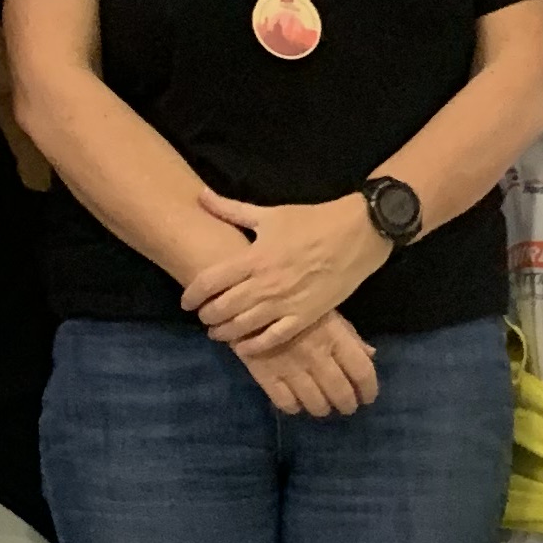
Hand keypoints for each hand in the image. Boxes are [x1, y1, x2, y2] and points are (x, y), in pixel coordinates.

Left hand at [182, 190, 386, 353]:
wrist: (356, 234)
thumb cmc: (311, 221)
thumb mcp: (270, 213)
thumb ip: (231, 209)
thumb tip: (200, 195)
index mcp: (253, 257)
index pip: (210, 282)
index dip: (192, 295)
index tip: (186, 301)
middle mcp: (265, 284)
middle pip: (222, 308)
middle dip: (206, 316)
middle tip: (202, 316)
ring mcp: (285, 303)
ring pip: (243, 327)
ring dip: (224, 332)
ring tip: (217, 332)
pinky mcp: (305, 317)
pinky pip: (273, 338)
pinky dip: (255, 346)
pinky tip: (244, 347)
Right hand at [241, 312, 380, 416]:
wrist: (247, 295)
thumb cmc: (294, 298)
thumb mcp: (327, 310)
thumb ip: (349, 335)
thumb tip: (369, 355)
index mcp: (335, 337)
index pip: (362, 372)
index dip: (369, 389)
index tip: (367, 396)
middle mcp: (316, 356)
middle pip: (341, 393)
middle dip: (347, 404)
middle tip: (347, 406)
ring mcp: (291, 368)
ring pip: (315, 403)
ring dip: (323, 408)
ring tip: (323, 406)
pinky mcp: (266, 374)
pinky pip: (285, 403)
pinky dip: (295, 407)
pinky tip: (297, 402)